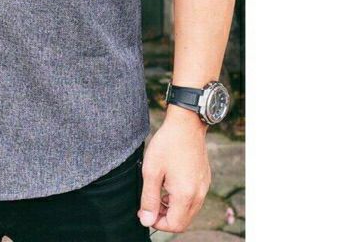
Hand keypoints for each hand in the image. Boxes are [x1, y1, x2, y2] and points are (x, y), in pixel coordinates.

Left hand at [138, 105, 211, 232]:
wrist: (186, 124)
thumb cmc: (167, 144)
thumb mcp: (151, 171)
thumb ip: (149, 199)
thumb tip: (146, 220)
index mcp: (185, 195)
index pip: (174, 225)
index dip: (157, 223)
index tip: (145, 211)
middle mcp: (199, 194)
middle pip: (183, 222)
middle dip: (165, 218)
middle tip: (150, 203)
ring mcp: (204, 187)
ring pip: (189, 211)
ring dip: (173, 209)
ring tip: (158, 191)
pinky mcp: (205, 179)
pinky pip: (194, 199)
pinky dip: (181, 199)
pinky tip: (170, 183)